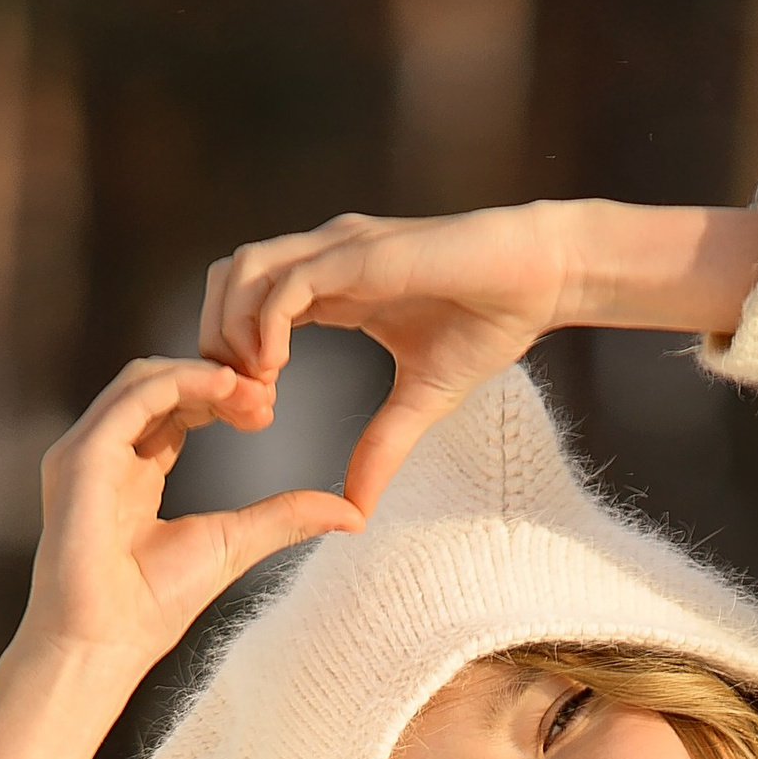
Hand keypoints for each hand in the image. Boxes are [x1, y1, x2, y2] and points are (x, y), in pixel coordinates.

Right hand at [0, 358, 358, 758]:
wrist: (104, 643)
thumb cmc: (151, 606)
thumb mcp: (235, 544)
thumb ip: (285, 517)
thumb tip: (352, 513)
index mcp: (133, 471)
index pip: (176, 408)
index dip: (223, 399)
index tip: (269, 410)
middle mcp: (106, 454)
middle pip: (161, 384)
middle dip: (218, 380)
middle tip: (269, 395)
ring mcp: (87, 452)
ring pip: (145, 379)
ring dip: (204, 375)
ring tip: (254, 392)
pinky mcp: (81, 457)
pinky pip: (134, 398)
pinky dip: (182, 382)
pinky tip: (226, 389)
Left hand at [201, 195, 757, 511]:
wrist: (540, 276)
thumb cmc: (489, 322)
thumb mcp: (423, 399)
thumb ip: (383, 446)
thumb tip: (355, 510)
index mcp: (332, 285)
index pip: (249, 305)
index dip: (236, 357)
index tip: (253, 413)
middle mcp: (324, 256)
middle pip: (228, 279)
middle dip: (217, 340)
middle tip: (242, 404)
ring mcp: (338, 248)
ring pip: (243, 270)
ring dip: (234, 330)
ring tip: (256, 388)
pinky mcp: (360, 253)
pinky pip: (287, 283)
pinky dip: (267, 324)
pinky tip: (276, 369)